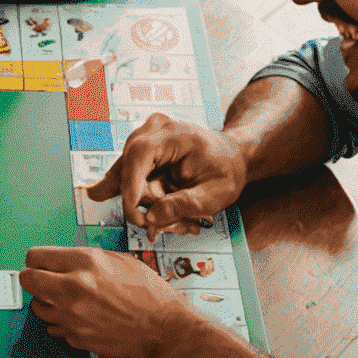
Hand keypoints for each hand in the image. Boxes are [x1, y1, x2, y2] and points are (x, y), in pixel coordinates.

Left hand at [21, 246, 194, 357]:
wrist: (166, 328)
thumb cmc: (149, 294)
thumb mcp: (119, 261)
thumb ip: (84, 260)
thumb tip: (60, 262)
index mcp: (85, 263)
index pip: (34, 257)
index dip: (37, 261)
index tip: (42, 265)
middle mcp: (74, 288)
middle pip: (27, 280)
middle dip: (34, 279)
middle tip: (45, 282)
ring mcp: (73, 316)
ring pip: (37, 306)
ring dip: (49, 303)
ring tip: (70, 301)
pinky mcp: (75, 337)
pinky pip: (54, 327)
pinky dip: (62, 323)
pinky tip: (81, 318)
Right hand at [87, 113, 248, 234]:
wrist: (231, 157)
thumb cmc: (226, 169)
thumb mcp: (215, 194)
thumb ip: (184, 206)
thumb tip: (150, 218)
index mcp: (172, 133)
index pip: (138, 156)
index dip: (132, 189)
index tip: (138, 219)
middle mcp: (151, 132)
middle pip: (127, 173)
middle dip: (145, 205)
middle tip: (172, 226)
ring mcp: (142, 143)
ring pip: (127, 183)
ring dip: (149, 206)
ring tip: (179, 219)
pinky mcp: (139, 156)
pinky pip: (132, 184)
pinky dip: (148, 202)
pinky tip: (168, 209)